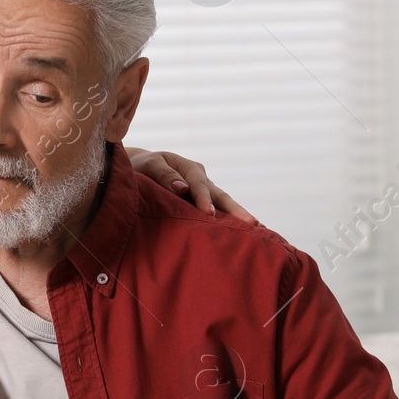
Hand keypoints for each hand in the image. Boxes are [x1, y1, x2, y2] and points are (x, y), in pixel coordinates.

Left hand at [127, 148, 254, 220]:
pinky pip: (217, 209)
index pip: (198, 184)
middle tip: (251, 223)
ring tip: (258, 229)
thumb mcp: (148, 166)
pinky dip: (230, 219)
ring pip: (223, 202)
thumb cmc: (141, 168)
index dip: (203, 198)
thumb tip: (182, 189)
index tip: (208, 213)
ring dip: (238, 215)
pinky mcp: (203, 201)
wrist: (140, 169)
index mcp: (187, 167)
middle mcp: (200, 177)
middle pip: (220, 194)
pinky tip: (245, 232)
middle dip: (235, 209)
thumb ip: (163, 175)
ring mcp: (204, 189)